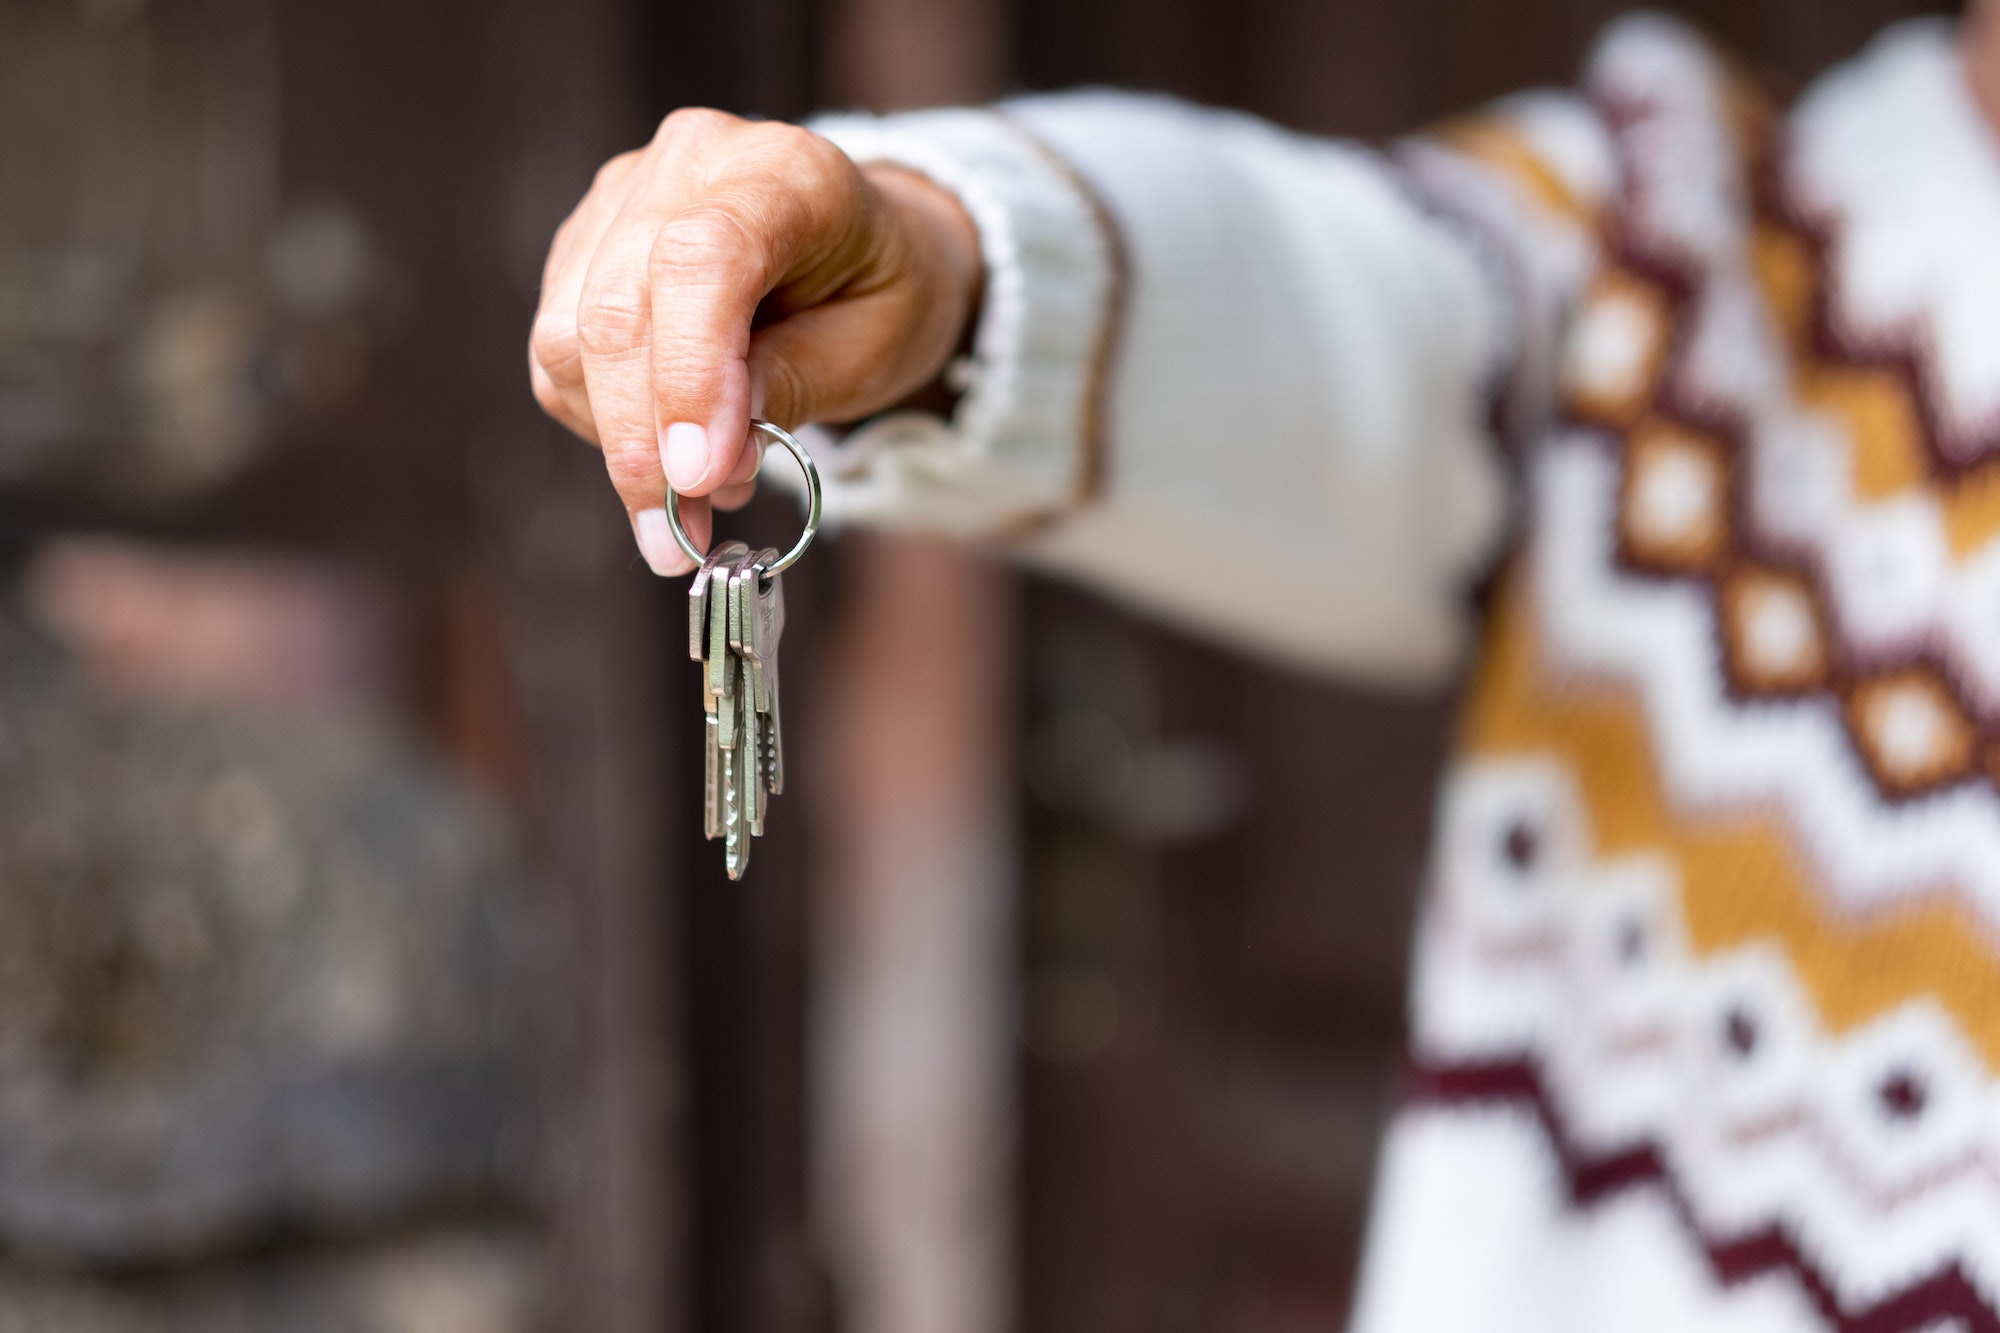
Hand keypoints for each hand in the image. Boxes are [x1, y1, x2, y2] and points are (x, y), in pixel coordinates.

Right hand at [528, 109, 982, 573]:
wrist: (860, 244)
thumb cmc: (880, 292)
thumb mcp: (877, 347)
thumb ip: (793, 387)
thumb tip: (706, 456)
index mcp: (784, 170)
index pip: (700, 260)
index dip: (688, 375)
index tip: (695, 478)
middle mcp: (687, 164)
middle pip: (617, 309)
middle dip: (643, 445)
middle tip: (681, 536)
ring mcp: (622, 197)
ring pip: (570, 339)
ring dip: (620, 446)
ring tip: (694, 499)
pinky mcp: (584, 245)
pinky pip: (560, 354)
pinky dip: (604, 424)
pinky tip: (665, 451)